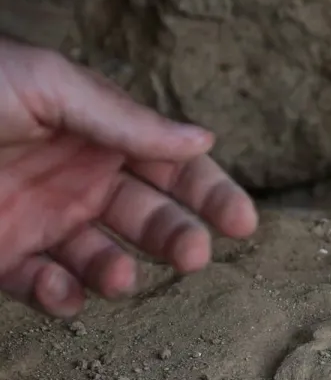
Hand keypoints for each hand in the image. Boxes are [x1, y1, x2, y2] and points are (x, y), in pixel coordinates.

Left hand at [0, 39, 257, 316]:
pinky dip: (58, 294)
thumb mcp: (48, 85)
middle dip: (177, 237)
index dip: (211, 192)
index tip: (242, 223)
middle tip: (193, 256)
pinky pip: (39, 285)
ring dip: (117, 271)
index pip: (172, 166)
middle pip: (148, 216)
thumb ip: (124, 119)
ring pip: (99, 257)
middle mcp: (77, 178)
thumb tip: (202, 140)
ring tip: (115, 277)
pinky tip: (64, 292)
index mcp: (98, 132)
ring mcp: (38, 219)